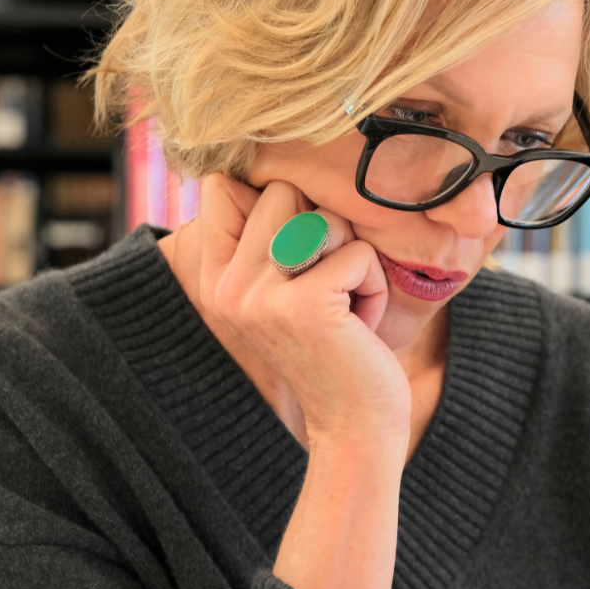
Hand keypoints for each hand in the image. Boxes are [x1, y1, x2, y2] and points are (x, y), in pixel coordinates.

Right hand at [196, 173, 411, 450]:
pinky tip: (359, 328)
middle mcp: (227, 285)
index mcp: (216, 278)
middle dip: (327, 233)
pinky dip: (373, 289)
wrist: (354, 427)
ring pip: (325, 217)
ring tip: (344, 309)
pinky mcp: (302, 305)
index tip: (298, 254)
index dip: (276, 202)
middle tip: (330, 290)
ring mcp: (260, 295)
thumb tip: (276, 162)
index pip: (224, 186)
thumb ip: (272, 236)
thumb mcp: (290, 291)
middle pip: (283, 190)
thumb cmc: (337, 351)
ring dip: (353, 261)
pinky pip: (358, 255)